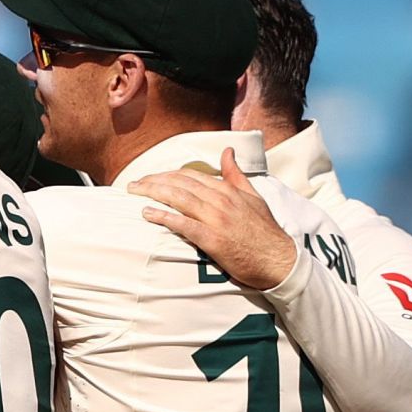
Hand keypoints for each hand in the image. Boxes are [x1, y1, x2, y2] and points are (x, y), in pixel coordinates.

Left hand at [131, 148, 297, 290]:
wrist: (278, 260)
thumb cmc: (265, 231)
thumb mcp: (253, 196)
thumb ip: (235, 174)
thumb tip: (227, 151)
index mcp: (228, 190)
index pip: (190, 175)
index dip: (166, 174)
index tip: (149, 177)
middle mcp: (221, 200)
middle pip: (180, 184)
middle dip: (153, 181)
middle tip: (133, 185)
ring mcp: (216, 219)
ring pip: (179, 199)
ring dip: (153, 193)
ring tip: (134, 193)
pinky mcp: (213, 239)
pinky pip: (183, 224)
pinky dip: (164, 216)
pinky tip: (147, 213)